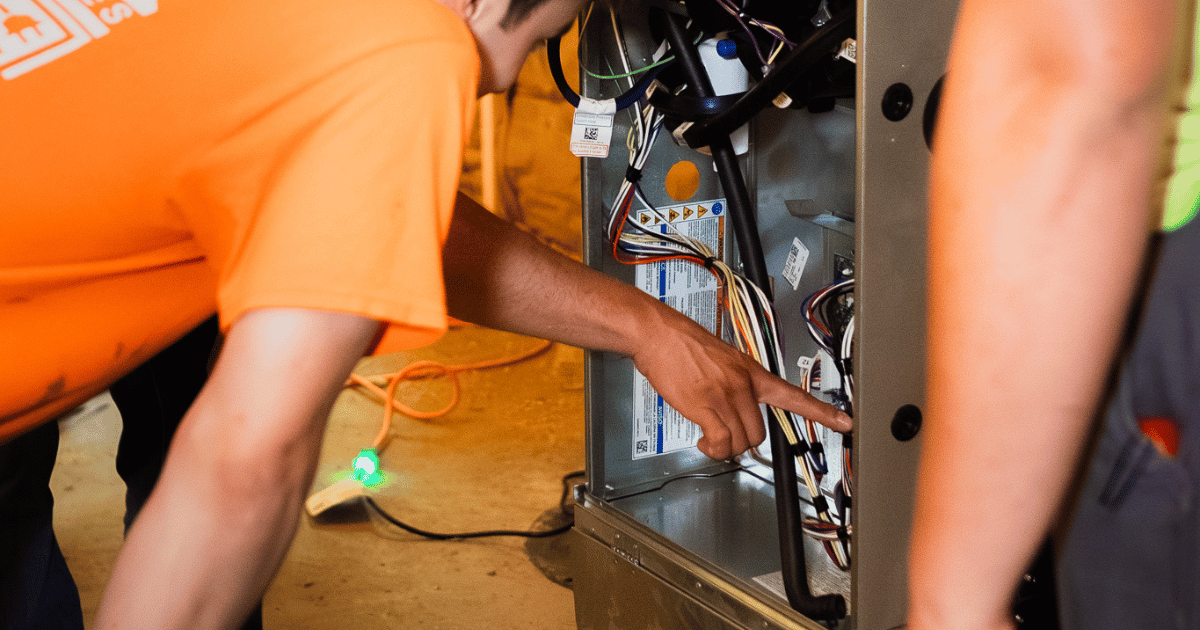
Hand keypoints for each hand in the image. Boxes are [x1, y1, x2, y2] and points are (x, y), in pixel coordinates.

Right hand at [631, 312, 851, 459]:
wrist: (659, 334)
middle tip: (724, 436)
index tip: (845, 423)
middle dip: (742, 442)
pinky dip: (712, 448)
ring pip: (741, 441)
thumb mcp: (723, 359)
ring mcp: (725, 396)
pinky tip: (703, 441)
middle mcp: (744, 385)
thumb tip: (736, 409)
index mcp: (752, 372)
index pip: (795, 395)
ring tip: (709, 438)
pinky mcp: (705, 407)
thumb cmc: (683, 344)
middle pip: (759, 433)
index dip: (822, 412)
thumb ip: (736, 383)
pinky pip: (720, 442)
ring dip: (725, 448)